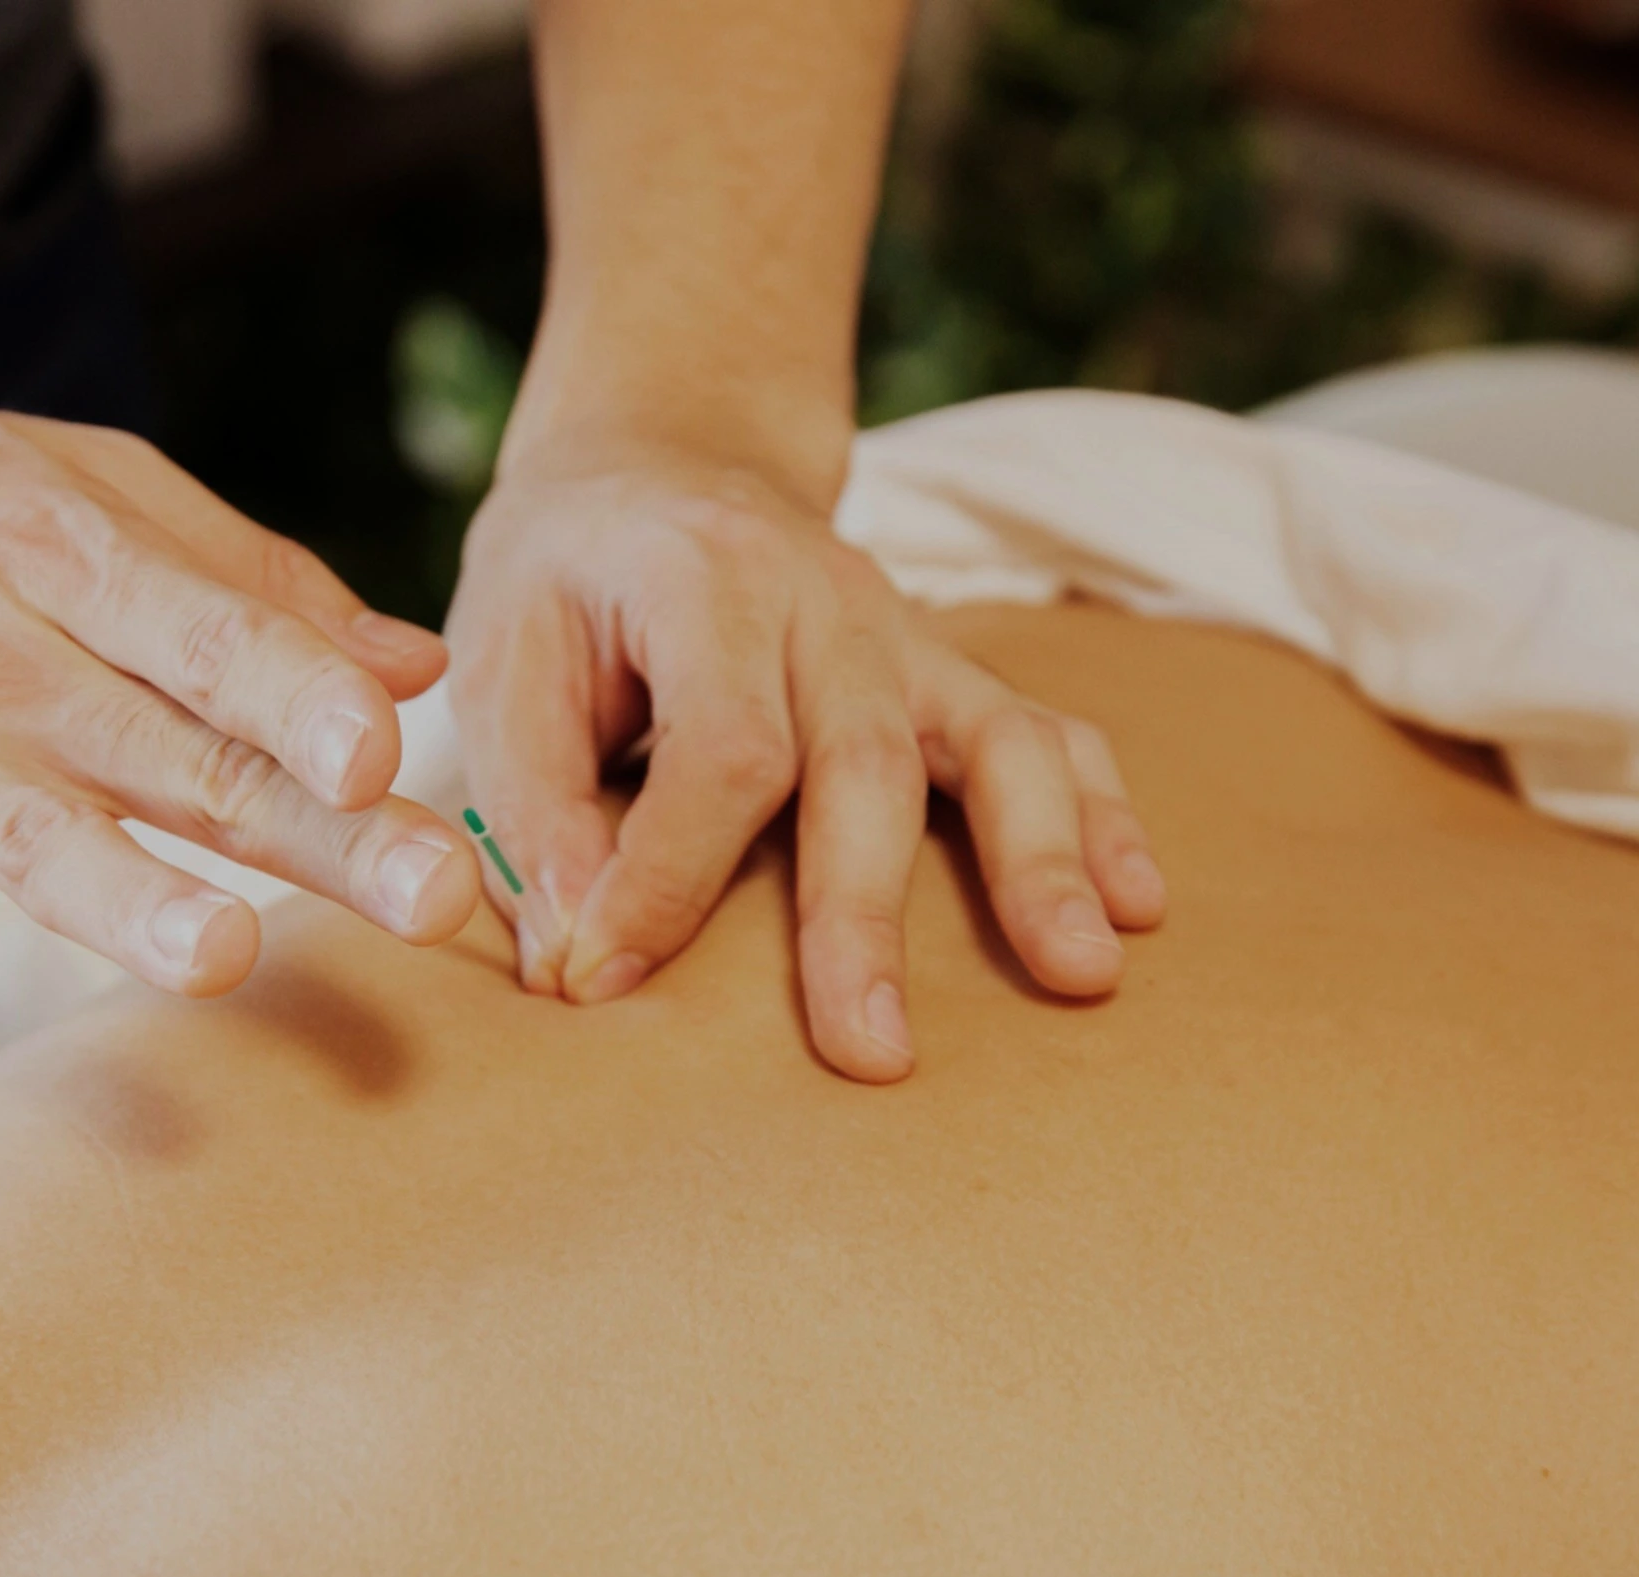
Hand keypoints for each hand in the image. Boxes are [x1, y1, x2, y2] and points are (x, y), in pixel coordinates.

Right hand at [0, 384, 479, 1109]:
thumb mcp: (61, 482)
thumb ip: (243, 576)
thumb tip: (415, 666)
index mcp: (60, 552)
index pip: (207, 631)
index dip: (300, 689)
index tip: (390, 744)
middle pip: (174, 755)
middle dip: (310, 827)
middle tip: (435, 892)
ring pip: (31, 839)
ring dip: (125, 901)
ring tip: (221, 956)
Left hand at [445, 440, 1165, 1081]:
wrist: (659, 459)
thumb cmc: (566, 575)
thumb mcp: (501, 655)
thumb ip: (533, 804)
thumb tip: (577, 953)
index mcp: (705, 579)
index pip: (719, 747)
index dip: (667, 877)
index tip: (602, 978)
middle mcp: (826, 599)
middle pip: (864, 762)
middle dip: (863, 917)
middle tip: (871, 1054)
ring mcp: (906, 631)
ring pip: (997, 739)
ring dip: (1041, 861)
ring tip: (1081, 975)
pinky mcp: (946, 668)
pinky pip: (1047, 732)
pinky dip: (1099, 814)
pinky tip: (1136, 902)